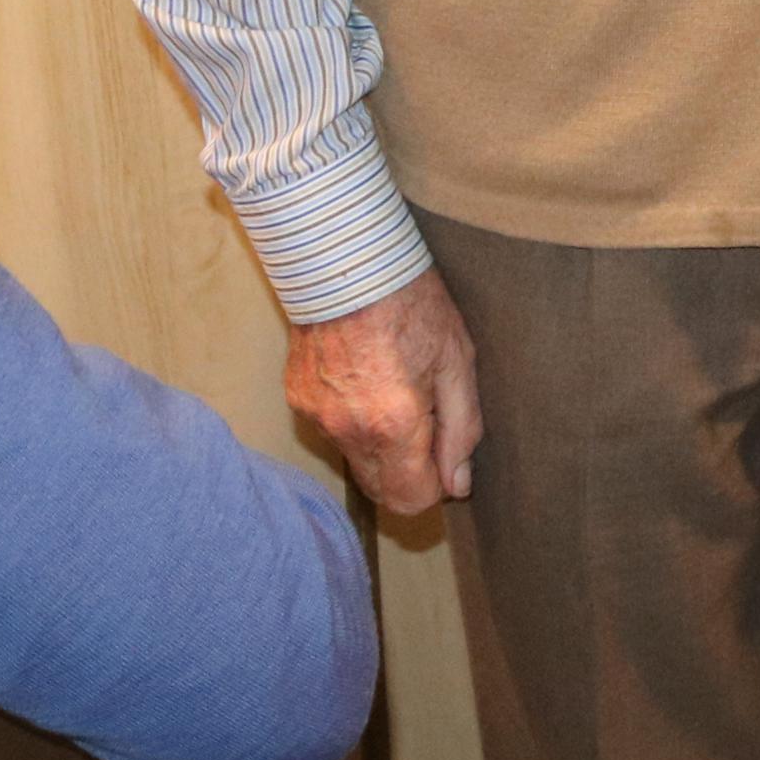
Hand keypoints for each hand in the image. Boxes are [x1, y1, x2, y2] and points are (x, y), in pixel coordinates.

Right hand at [288, 268, 483, 514]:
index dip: (435, 486)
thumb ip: (462, 430)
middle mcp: (348, 430)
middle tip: (426, 418)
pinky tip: (366, 375)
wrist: (348, 259)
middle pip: (380, 490)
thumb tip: (459, 485)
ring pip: (355, 460)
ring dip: (379, 443)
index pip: (410, 500)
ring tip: (395, 387)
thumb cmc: (413, 304)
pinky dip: (352, 418)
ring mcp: (317, 417)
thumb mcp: (457, 361)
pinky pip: (332, 430)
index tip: (445, 452)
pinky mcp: (297, 399)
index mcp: (394, 424)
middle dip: (408, 470)